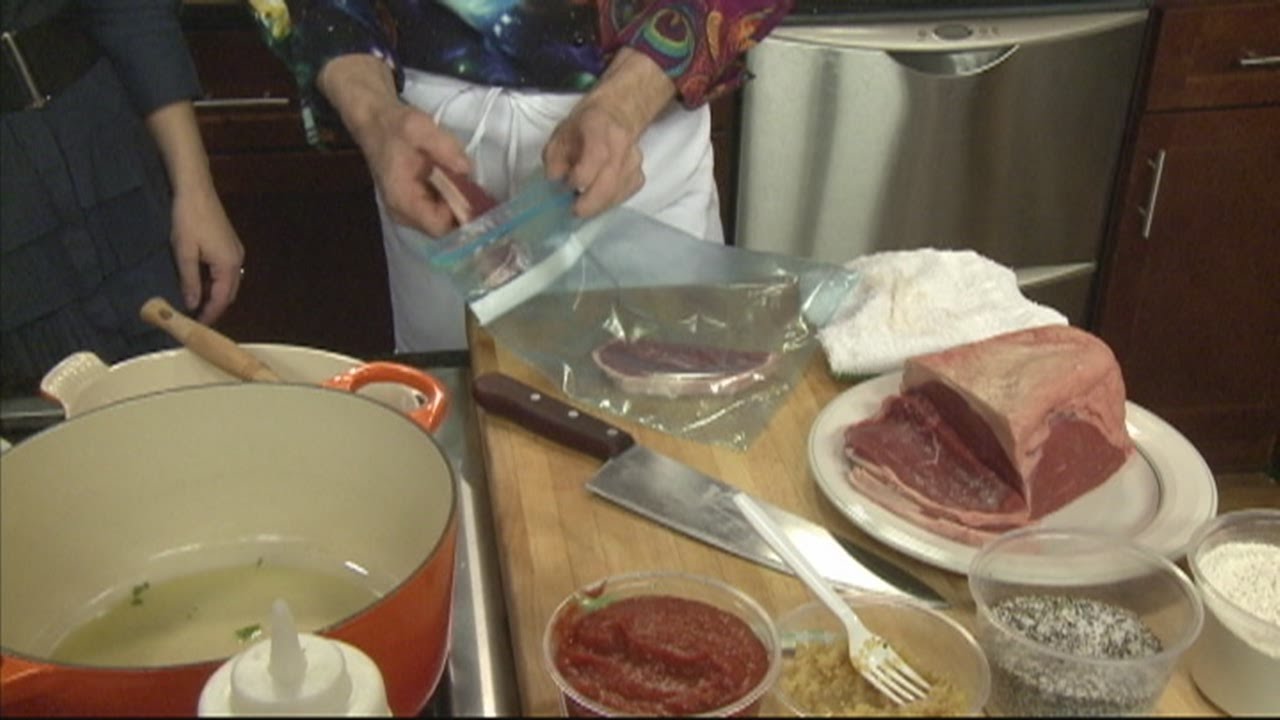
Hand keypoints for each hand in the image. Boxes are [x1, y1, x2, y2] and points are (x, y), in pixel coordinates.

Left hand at [170, 187, 243, 323]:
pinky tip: (200, 282)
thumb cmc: (189, 219)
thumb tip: (192, 304)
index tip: (196, 325)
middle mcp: (237, 261)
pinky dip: (215, 282)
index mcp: (228, 265)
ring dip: (214, 294)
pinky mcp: (230, 246)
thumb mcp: (184, 252)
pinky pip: (226, 272)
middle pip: (229, 294)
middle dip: (214, 307)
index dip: (209, 314)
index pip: (221, 299)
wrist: (196, 190)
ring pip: (228, 283)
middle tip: (195, 317)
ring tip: (195, 302)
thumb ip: (190, 281)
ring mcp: (235, 252)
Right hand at [355, 100, 472, 236]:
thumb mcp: (420, 128)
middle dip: (461, 208)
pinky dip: (449, 198)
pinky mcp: (413, 204)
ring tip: (463, 180)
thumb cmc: (393, 125)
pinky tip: (453, 180)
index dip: (460, 214)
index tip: (472, 192)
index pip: (439, 227)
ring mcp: (407, 212)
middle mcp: (403, 214)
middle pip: (443, 228)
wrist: (373, 121)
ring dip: (456, 203)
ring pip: (443, 221)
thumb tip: (467, 169)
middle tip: (472, 185)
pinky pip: (437, 211)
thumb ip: (444, 148)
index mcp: (402, 200)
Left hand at [543, 47, 675, 218]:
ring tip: (581, 205)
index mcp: (600, 127)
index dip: (580, 177)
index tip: (566, 185)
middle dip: (589, 203)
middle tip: (574, 211)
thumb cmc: (584, 127)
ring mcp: (634, 162)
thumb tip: (555, 180)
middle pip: (610, 182)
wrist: (615, 116)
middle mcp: (622, 144)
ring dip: (597, 205)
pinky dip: (607, 203)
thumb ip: (554, 158)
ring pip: (617, 193)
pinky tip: (596, 200)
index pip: (597, 157)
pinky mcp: (639, 176)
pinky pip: (623, 196)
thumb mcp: (560, 135)